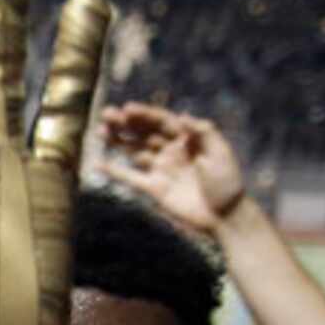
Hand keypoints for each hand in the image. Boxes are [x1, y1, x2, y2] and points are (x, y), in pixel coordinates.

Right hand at [100, 102, 247, 234]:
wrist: (223, 215)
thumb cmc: (226, 182)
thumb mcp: (220, 152)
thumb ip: (203, 132)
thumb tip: (181, 115)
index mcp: (188, 139)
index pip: (162, 121)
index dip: (144, 114)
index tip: (126, 108)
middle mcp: (171, 151)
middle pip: (144, 133)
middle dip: (125, 123)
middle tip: (106, 114)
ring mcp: (161, 169)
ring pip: (134, 150)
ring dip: (117, 141)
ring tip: (99, 130)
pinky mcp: (153, 188)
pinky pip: (130, 177)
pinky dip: (114, 171)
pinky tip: (97, 163)